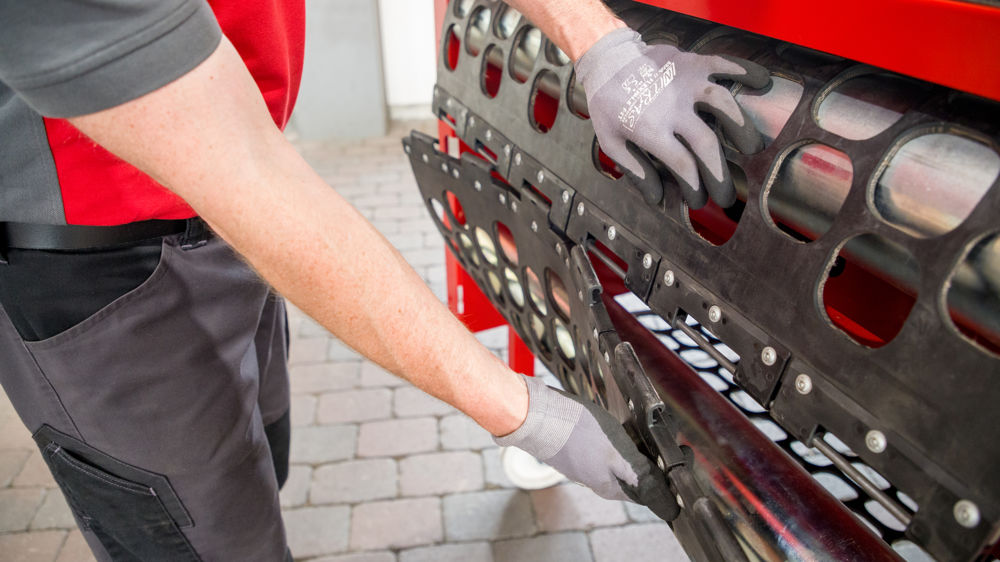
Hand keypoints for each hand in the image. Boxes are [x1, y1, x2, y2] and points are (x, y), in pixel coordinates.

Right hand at [494, 375, 677, 519]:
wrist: (537, 415)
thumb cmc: (577, 433)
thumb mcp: (619, 455)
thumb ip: (645, 478)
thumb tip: (669, 509)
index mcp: (613, 487)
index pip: (653, 493)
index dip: (672, 478)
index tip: (684, 456)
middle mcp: (602, 480)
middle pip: (641, 475)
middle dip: (659, 458)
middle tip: (670, 437)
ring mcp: (591, 463)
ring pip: (626, 459)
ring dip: (641, 445)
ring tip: (651, 427)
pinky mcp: (582, 447)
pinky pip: (611, 447)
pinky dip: (624, 437)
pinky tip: (625, 422)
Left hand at [575, 29, 769, 208]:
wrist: (607, 59)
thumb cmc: (608, 103)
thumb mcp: (611, 141)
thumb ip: (635, 170)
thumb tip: (658, 199)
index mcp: (651, 129)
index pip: (682, 165)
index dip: (694, 188)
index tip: (699, 201)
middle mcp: (673, 107)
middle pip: (706, 145)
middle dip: (719, 175)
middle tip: (726, 196)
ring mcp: (686, 82)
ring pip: (723, 104)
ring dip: (741, 128)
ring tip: (753, 148)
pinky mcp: (693, 62)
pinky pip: (724, 65)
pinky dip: (745, 72)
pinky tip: (763, 83)